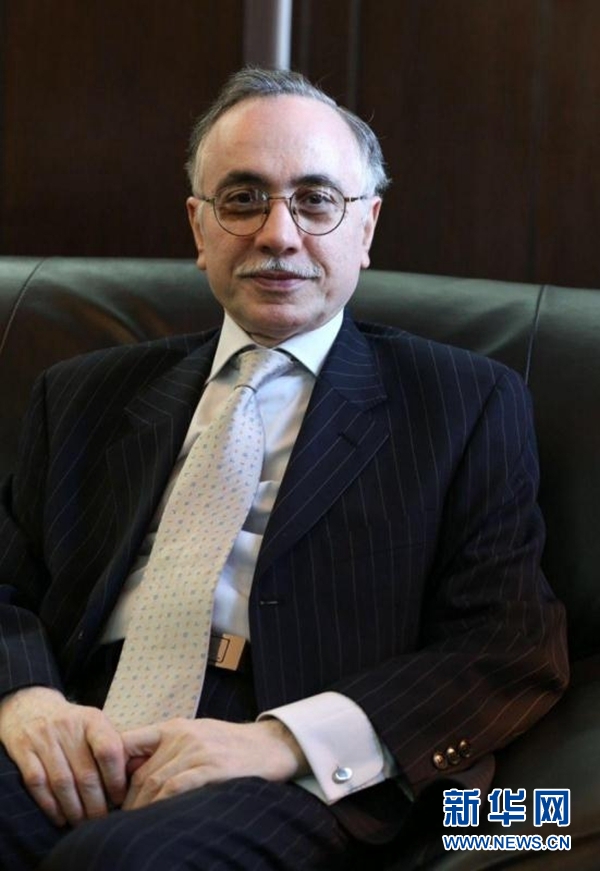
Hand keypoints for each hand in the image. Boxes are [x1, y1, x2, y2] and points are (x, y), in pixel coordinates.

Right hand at [0, 686, 126, 826]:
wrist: (30, 706)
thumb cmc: (72, 723)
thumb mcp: (94, 723)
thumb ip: (111, 745)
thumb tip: (133, 777)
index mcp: (92, 719)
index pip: (109, 750)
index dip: (116, 779)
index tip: (119, 799)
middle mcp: (68, 726)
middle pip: (85, 774)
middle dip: (95, 803)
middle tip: (101, 820)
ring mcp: (44, 738)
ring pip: (62, 782)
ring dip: (74, 809)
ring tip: (82, 823)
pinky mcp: (23, 750)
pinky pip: (38, 784)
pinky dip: (50, 805)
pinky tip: (60, 817)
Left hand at [121, 717, 308, 810]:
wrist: (271, 745)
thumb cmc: (231, 746)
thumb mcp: (196, 737)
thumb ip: (168, 750)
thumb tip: (134, 775)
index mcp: (174, 727)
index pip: (129, 741)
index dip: (110, 767)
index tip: (107, 794)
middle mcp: (183, 735)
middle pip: (141, 773)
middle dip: (126, 802)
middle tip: (118, 823)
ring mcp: (198, 750)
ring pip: (155, 783)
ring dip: (140, 809)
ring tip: (134, 827)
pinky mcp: (212, 767)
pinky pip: (177, 788)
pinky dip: (161, 806)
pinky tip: (156, 819)